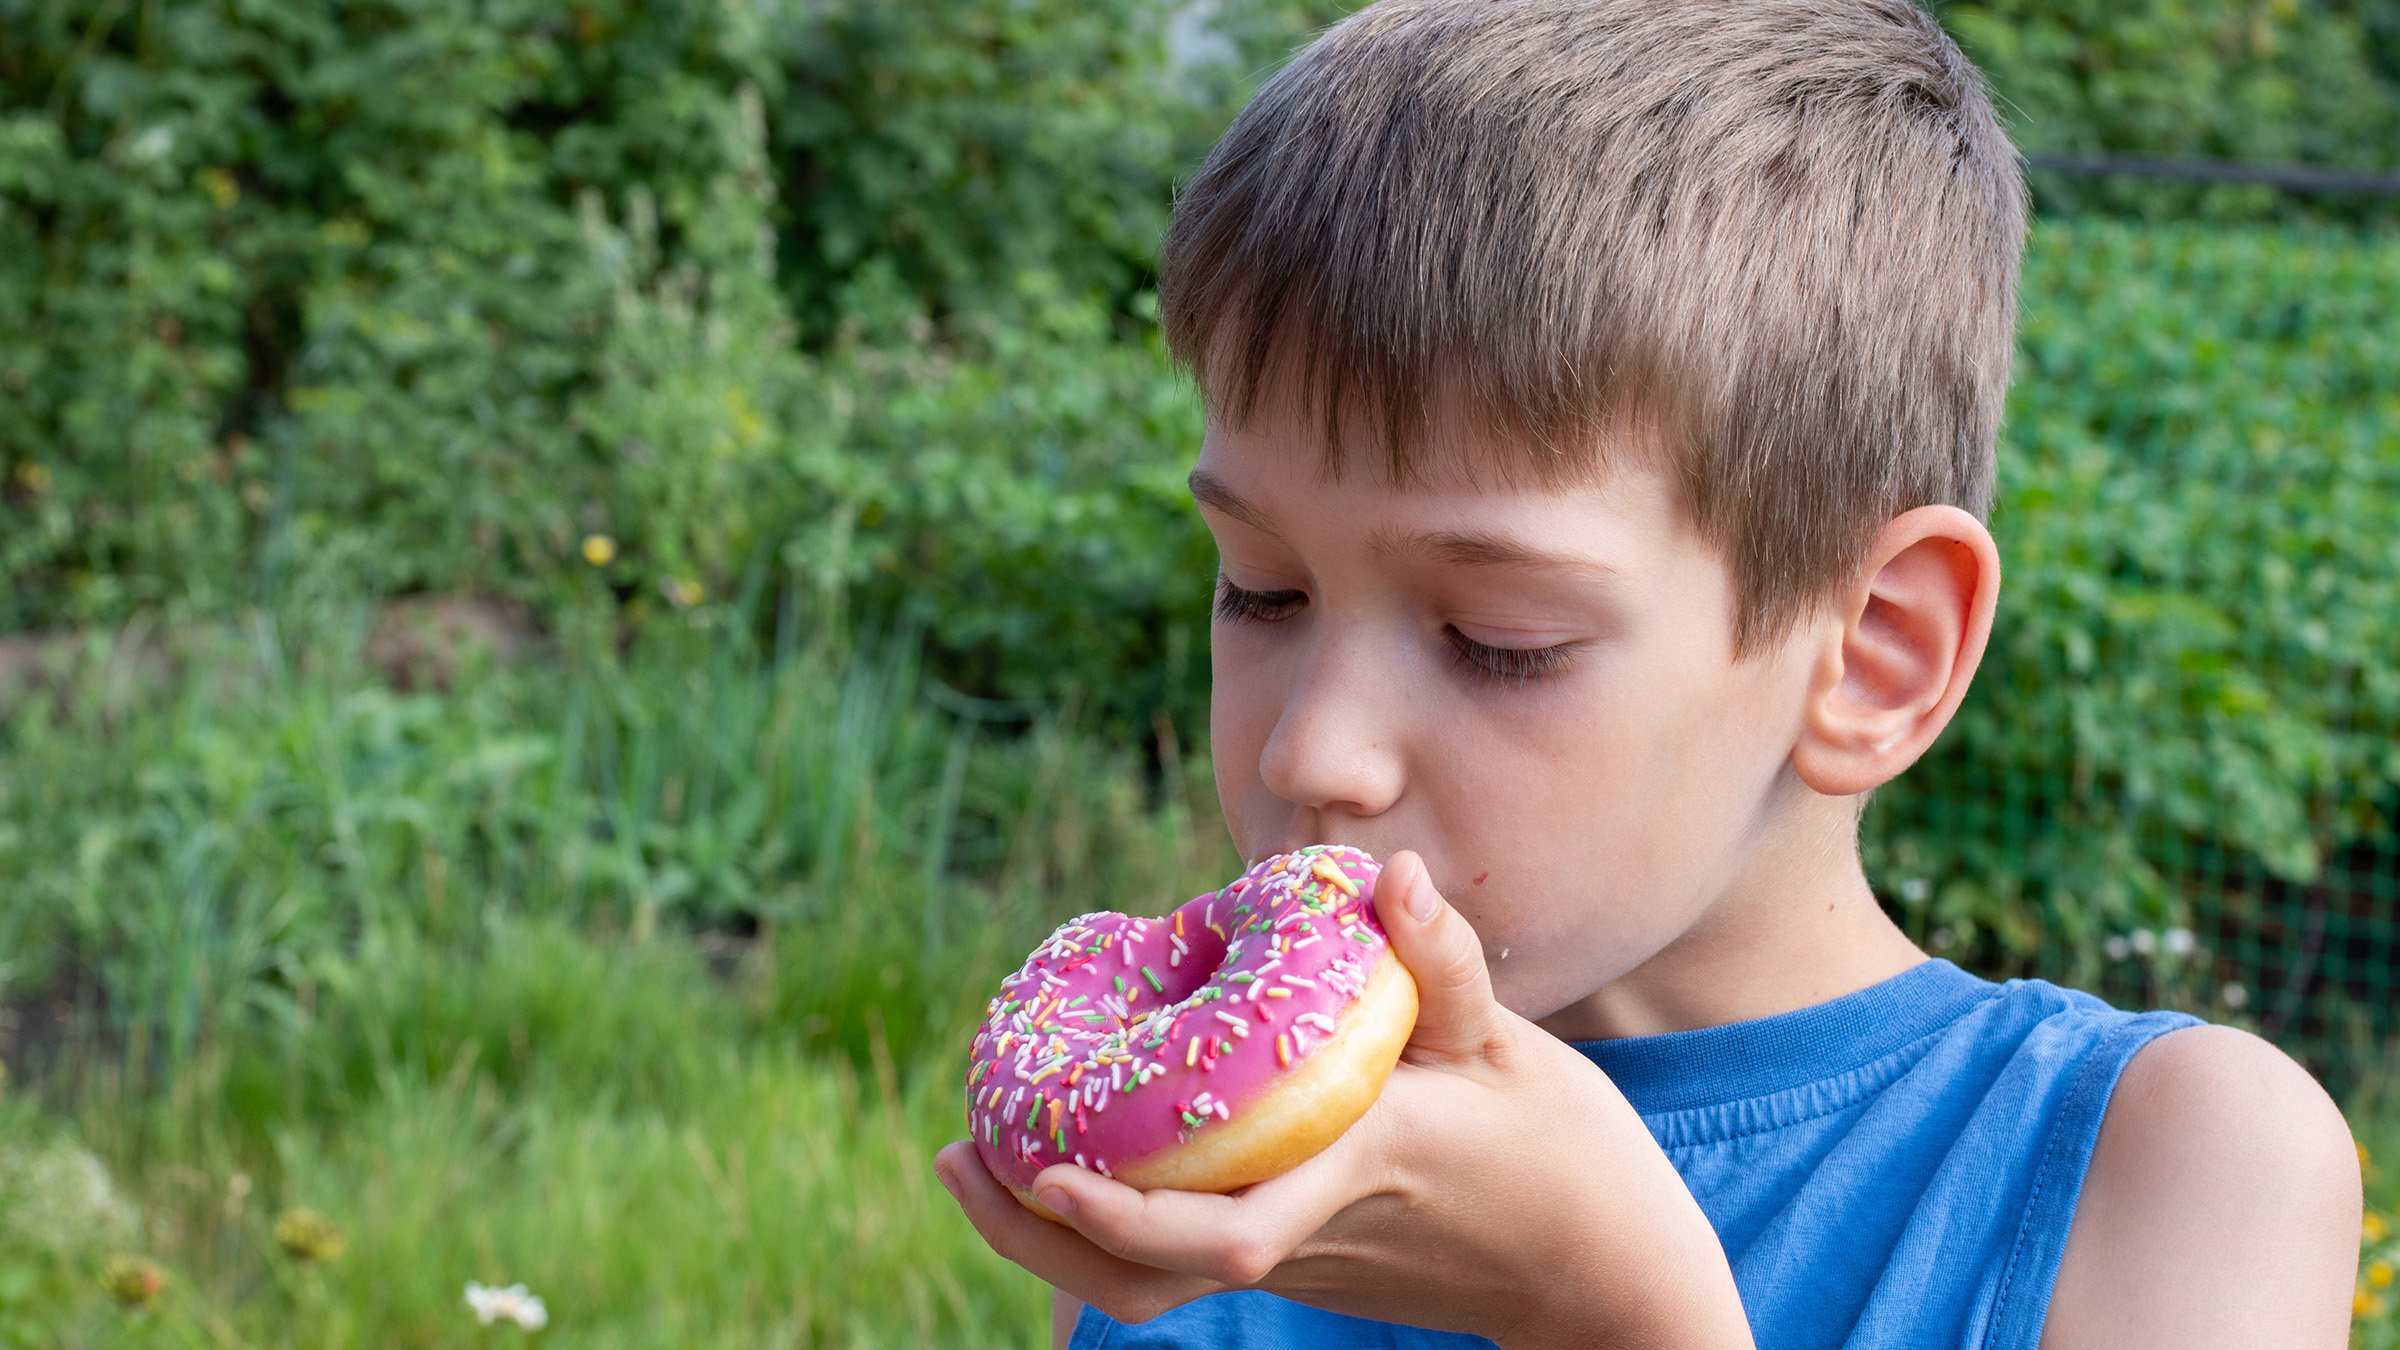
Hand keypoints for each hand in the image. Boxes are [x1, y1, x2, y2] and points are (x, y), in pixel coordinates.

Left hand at [933, 851, 1753, 1348]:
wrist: (1601, 1278)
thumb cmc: (1562, 1153)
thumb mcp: (1511, 1046)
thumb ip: (1444, 962)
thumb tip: (1388, 870)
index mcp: (1353, 1172)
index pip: (1222, 1229)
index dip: (1120, 1213)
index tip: (1036, 1164)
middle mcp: (1308, 1230)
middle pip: (1147, 1281)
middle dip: (1032, 1235)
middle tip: (953, 1152)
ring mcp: (1298, 1261)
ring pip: (1151, 1285)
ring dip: (1046, 1238)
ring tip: (973, 1159)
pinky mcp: (1301, 1263)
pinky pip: (1180, 1258)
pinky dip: (1104, 1219)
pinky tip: (1066, 1151)